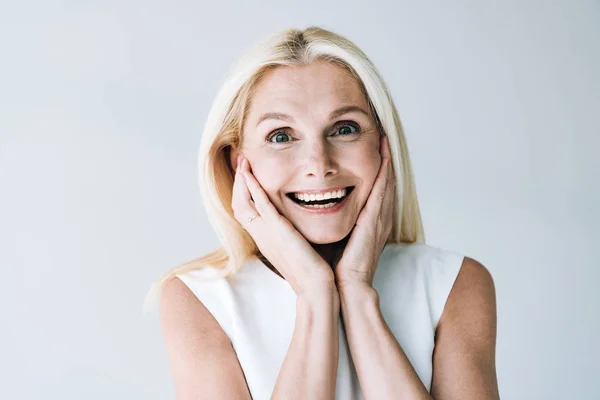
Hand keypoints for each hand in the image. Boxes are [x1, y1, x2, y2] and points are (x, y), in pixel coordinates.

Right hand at [232, 155, 335, 294]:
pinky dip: (252, 188)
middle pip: (238, 204)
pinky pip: (259, 205)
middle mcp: (261, 235)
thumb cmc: (312, 270)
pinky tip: (249, 174)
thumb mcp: (298, 248)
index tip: (246, 175)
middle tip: (240, 162)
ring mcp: (266, 233)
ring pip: (243, 202)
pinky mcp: (277, 230)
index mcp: (266, 239)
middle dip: (238, 182)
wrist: (316, 287)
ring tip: (243, 161)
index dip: (243, 192)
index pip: (246, 212)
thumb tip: (299, 225)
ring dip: (241, 180)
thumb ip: (294, 234)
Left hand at [334, 134, 394, 288]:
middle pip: (385, 182)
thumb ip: (332, 224)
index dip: (375, 170)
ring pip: (387, 181)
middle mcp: (378, 218)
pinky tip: (384, 156)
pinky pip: (383, 190)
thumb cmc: (337, 268)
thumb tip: (314, 211)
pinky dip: (385, 171)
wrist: (346, 288)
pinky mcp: (374, 220)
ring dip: (386, 159)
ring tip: (384, 138)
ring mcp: (379, 218)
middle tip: (382, 136)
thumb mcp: (335, 240)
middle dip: (384, 159)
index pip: (375, 190)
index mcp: (369, 223)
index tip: (371, 151)